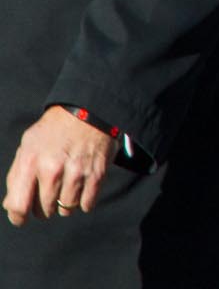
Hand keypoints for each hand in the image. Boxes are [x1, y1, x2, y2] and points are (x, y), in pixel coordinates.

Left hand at [4, 106, 113, 225]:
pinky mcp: (97, 174)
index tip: (22, 218)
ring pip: (66, 209)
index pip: (19, 206)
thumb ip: (16, 176)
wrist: (89, 111)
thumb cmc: (54, 131)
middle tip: (48, 195)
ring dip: (65, 204)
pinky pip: (87, 204)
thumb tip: (12, 205)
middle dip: (44, 208)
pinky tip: (81, 188)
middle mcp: (53, 170)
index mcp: (31, 163)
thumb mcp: (27, 146)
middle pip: (44, 211)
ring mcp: (77, 173)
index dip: (18, 217)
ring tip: (66, 189)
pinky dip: (84, 201)